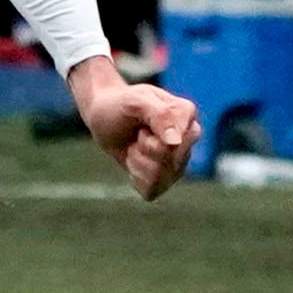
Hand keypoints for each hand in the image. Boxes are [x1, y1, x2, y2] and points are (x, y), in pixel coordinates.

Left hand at [67, 58, 200, 200]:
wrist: (103, 115)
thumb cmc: (119, 105)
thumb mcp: (134, 102)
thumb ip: (160, 115)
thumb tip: (176, 142)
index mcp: (187, 116)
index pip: (172, 147)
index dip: (147, 139)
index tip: (141, 125)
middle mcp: (189, 139)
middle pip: (167, 164)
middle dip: (141, 151)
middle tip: (136, 135)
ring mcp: (180, 160)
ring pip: (159, 178)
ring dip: (137, 162)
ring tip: (134, 146)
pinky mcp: (167, 177)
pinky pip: (153, 190)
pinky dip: (136, 177)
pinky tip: (135, 160)